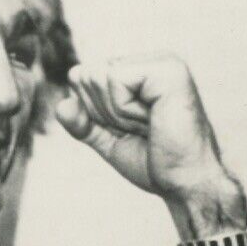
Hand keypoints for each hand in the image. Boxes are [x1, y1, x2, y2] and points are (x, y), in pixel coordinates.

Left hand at [55, 56, 236, 219]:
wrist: (185, 185)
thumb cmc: (156, 164)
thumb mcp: (109, 141)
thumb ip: (83, 123)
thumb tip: (61, 106)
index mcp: (139, 73)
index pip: (83, 77)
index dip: (96, 113)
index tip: (131, 130)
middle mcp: (151, 61)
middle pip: (87, 74)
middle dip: (105, 113)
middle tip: (142, 130)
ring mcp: (161, 61)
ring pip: (98, 75)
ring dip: (118, 113)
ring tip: (150, 126)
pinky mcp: (167, 69)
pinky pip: (115, 79)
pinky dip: (125, 109)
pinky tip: (153, 119)